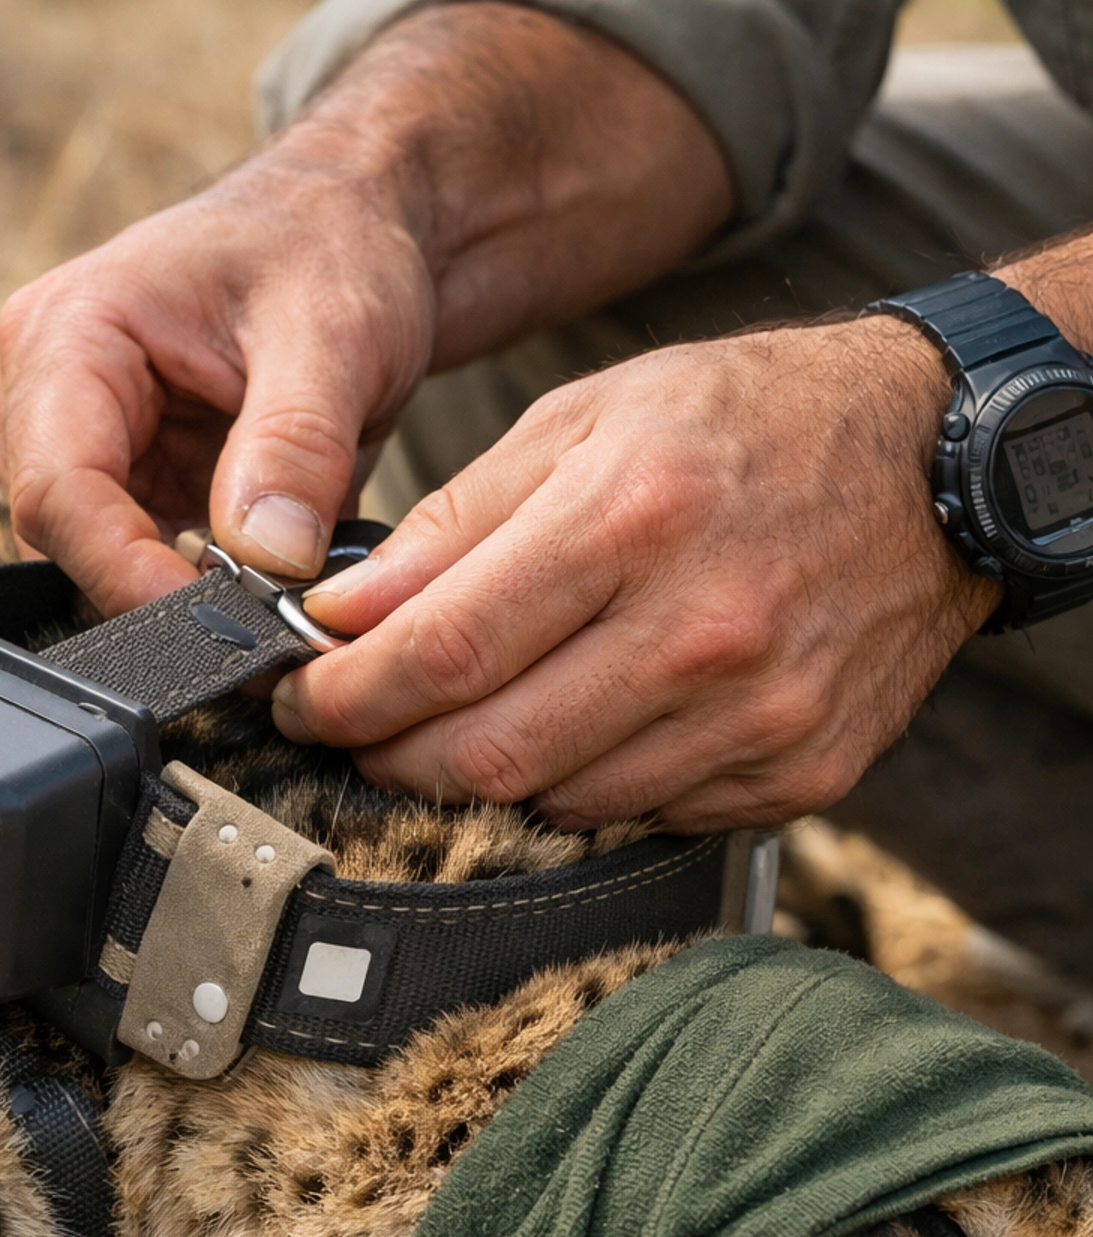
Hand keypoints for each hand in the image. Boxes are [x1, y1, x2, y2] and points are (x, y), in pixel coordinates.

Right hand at [0, 4, 731, 613]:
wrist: (349, 231)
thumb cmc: (328, 247)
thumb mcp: (331, 333)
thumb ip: (296, 443)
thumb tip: (269, 558)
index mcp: (66, 335)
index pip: (60, 490)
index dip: (130, 576)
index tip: (221, 626)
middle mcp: (43, 396)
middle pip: (68, 541)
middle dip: (164, 594)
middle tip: (277, 626)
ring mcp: (76, 447)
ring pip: (101, 567)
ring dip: (190, 594)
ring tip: (289, 594)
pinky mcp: (122, 489)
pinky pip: (144, 567)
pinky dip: (208, 585)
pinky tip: (275, 573)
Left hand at [272, 314, 1002, 828]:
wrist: (935, 459)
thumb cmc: (748, 421)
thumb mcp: (584, 420)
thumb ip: (454, 525)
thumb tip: (342, 614)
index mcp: (635, 518)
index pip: (446, 652)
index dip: (348, 695)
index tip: (301, 700)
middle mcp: (704, 629)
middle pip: (492, 750)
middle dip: (392, 755)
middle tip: (357, 732)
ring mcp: (763, 713)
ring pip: (563, 801)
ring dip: (485, 778)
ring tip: (461, 726)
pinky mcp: (803, 769)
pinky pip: (650, 816)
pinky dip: (587, 788)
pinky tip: (577, 732)